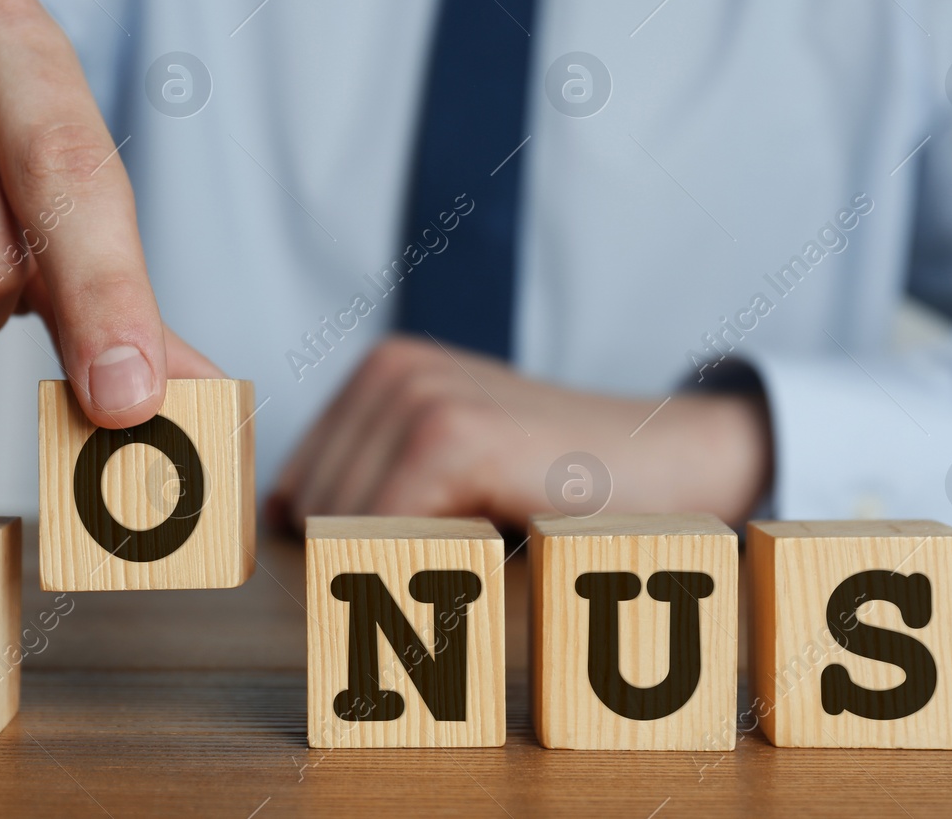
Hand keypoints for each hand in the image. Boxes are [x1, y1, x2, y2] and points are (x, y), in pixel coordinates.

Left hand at [269, 335, 770, 530]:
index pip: (293, 491)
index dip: (330, 552)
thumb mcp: (450, 482)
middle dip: (362, 566)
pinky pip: (376, 535)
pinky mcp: (447, 430)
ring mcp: (415, 393)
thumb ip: (372, 495)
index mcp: (381, 373)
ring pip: (336, 531)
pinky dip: (418, 571)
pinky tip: (484, 556)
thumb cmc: (563, 490)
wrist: (673, 466)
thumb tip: (278, 540)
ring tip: (480, 551)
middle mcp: (389, 369)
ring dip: (400, 570)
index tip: (386, 583)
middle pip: (307, 516)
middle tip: (454, 573)